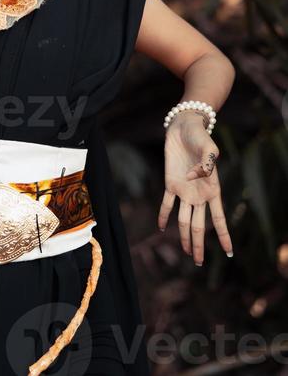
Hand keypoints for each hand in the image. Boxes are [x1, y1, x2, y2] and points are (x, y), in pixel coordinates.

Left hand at [158, 111, 233, 265]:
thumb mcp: (209, 147)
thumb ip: (206, 163)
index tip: (229, 252)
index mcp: (212, 188)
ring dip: (184, 236)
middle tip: (198, 264)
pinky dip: (163, 216)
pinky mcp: (170, 183)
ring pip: (184, 220)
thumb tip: (195, 178)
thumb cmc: (200, 137)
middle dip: (199, 245)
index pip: (218, 217)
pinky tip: (161, 228)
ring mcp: (184, 190)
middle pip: (199, 225)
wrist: (183, 127)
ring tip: (186, 253)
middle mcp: (198, 194)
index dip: (223, 234)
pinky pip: (166, 204)